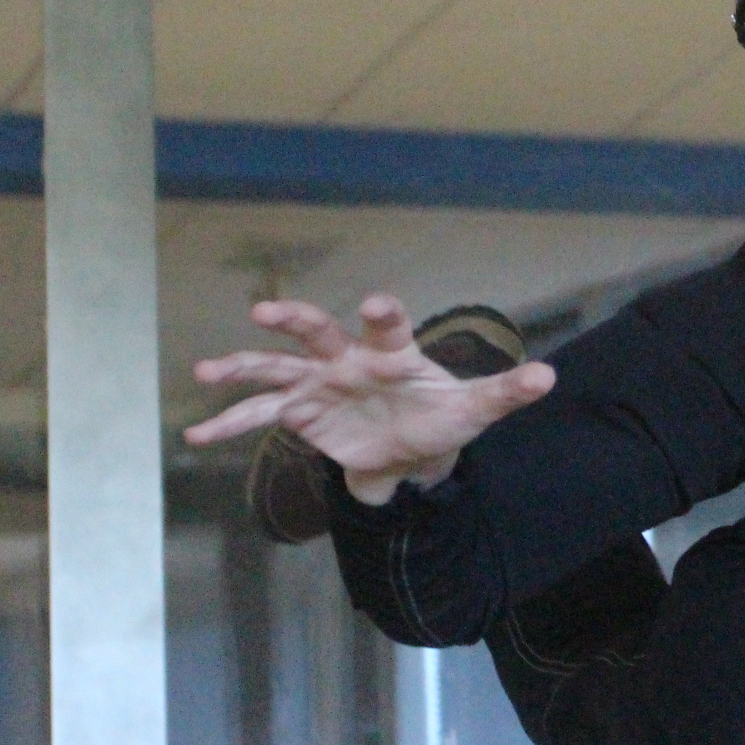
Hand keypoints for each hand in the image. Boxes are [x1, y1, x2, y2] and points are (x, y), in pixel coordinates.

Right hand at [184, 294, 555, 502]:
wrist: (413, 441)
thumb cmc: (442, 413)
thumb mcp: (475, 408)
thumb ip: (506, 391)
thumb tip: (550, 377)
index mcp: (392, 352)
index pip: (387, 326)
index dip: (382, 313)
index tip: (374, 303)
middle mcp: (348, 359)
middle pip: (317, 332)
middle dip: (295, 321)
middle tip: (265, 312)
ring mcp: (318, 383)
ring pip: (275, 370)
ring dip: (242, 369)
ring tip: (207, 372)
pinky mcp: (300, 412)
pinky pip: (258, 417)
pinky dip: (228, 426)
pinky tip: (195, 436)